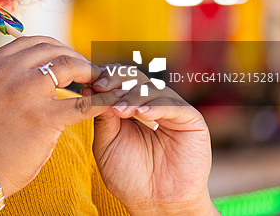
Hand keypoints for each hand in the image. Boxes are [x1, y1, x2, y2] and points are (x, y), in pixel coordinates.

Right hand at [0, 36, 120, 215]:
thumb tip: (24, 69)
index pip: (31, 42)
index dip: (55, 47)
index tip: (66, 58)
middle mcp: (7, 72)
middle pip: (52, 49)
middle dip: (74, 57)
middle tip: (87, 71)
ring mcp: (25, 92)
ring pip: (69, 65)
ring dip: (89, 71)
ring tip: (99, 82)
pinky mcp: (44, 118)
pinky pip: (83, 103)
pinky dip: (102, 100)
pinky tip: (111, 101)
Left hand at [87, 66, 217, 214]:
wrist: (154, 204)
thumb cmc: (128, 176)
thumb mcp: (106, 142)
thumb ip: (102, 116)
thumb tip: (93, 90)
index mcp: (130, 106)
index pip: (118, 81)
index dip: (104, 79)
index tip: (88, 87)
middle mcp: (151, 104)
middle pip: (135, 77)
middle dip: (116, 81)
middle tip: (101, 88)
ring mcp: (172, 111)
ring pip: (152, 88)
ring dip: (132, 95)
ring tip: (119, 111)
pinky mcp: (191, 121)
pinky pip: (174, 105)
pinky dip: (155, 106)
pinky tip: (140, 115)